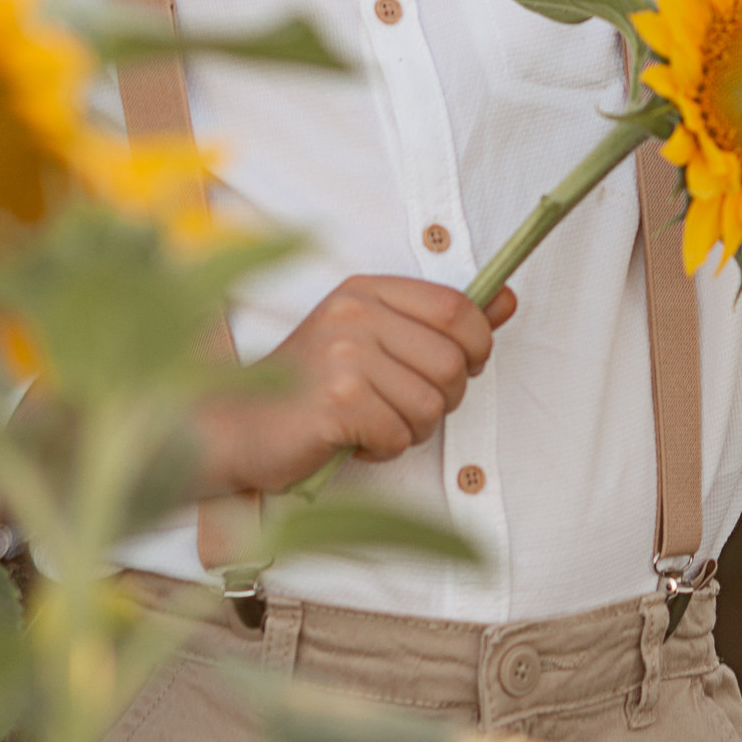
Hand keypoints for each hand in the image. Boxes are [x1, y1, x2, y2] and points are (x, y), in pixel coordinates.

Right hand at [193, 274, 515, 501]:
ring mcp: (342, 356)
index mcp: (364, 291)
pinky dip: (383, 450)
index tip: (464, 367)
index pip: (456, 307)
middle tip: (403, 409)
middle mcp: (353, 314)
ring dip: (410, 430)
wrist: (235, 428)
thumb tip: (506, 299)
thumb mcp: (373, 340)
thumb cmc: (308, 388)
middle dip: (442, 399)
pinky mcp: (334, 402)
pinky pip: (398, 435)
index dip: (478, 345)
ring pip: (430, 405)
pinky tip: (353, 440)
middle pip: (451, 362)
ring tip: (373, 424)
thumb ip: (441, 322)